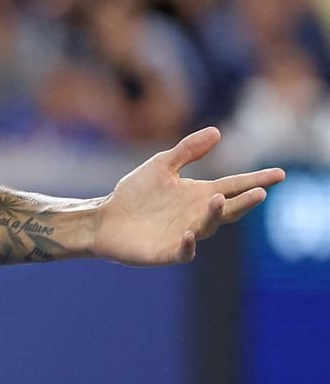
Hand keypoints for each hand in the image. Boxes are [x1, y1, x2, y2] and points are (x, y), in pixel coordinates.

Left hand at [94, 127, 283, 265]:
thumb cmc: (135, 193)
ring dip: (214, 215)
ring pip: (208, 227)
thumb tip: (218, 131)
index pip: (234, 186)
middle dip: (245, 201)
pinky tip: (189, 233)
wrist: (104, 219)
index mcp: (200, 194)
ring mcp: (185, 234)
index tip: (279, 173)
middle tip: (261, 192)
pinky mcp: (167, 251)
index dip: (256, 180)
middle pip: (229, 209)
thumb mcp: (162, 166)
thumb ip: (188, 151)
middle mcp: (198, 215)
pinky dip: (188, 245)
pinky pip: (183, 251)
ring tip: (217, 199)